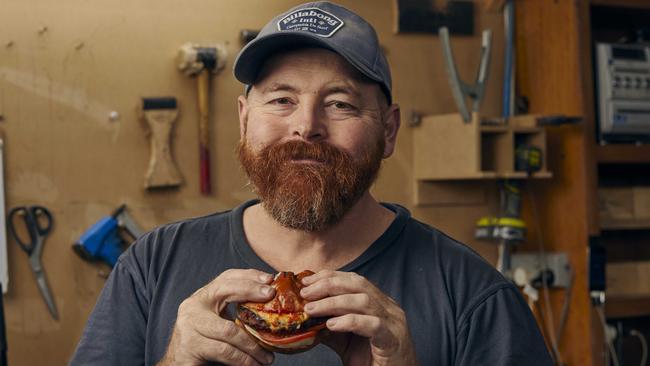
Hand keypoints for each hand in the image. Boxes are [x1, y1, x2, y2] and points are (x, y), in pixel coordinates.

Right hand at [157, 269, 275, 365]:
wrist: (178, 363)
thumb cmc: (204, 342)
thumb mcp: (219, 320)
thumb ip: (237, 310)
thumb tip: (272, 304)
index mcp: (203, 297)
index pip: (226, 277)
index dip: (248, 275)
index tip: (269, 279)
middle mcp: (193, 306)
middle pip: (225, 292)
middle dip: (251, 291)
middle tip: (271, 298)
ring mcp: (189, 326)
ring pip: (229, 330)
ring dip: (253, 344)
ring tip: (268, 356)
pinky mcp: (190, 347)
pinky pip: (223, 351)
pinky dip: (243, 359)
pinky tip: (254, 364)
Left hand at [300, 270, 418, 365]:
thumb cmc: (372, 361)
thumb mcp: (346, 340)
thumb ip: (330, 325)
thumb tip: (306, 314)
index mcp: (379, 303)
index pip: (354, 280)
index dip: (330, 276)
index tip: (307, 281)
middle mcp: (388, 308)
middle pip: (358, 284)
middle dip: (328, 284)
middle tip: (305, 293)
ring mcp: (393, 322)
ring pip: (363, 301)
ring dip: (333, 302)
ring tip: (312, 309)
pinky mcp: (393, 339)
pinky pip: (372, 324)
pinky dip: (349, 321)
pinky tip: (332, 325)